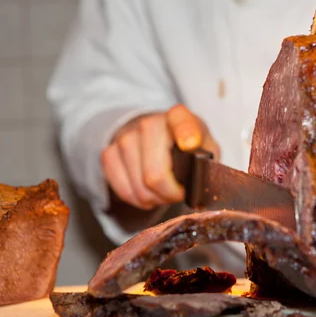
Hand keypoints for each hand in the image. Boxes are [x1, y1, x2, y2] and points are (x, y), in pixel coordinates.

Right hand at [101, 104, 219, 209]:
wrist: (155, 134)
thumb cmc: (185, 145)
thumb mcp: (205, 146)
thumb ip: (207, 159)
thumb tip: (200, 179)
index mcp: (178, 117)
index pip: (181, 121)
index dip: (186, 133)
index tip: (190, 144)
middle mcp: (148, 123)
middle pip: (155, 174)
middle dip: (170, 194)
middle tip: (178, 193)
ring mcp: (125, 138)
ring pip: (140, 187)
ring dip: (155, 199)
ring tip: (164, 192)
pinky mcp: (108, 154)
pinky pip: (123, 190)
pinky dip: (138, 199)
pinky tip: (148, 192)